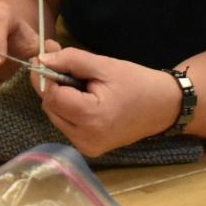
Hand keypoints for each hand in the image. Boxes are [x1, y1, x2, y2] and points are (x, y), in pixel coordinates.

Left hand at [33, 45, 182, 156]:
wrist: (164, 106)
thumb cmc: (137, 82)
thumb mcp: (103, 64)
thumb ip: (70, 60)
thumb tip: (41, 59)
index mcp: (91, 118)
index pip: (51, 96)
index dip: (44, 75)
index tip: (44, 56)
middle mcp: (86, 139)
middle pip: (50, 106)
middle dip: (52, 84)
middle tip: (63, 63)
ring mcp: (87, 147)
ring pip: (55, 115)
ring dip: (59, 96)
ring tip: (80, 82)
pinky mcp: (89, 148)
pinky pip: (66, 124)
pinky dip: (68, 108)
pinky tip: (84, 97)